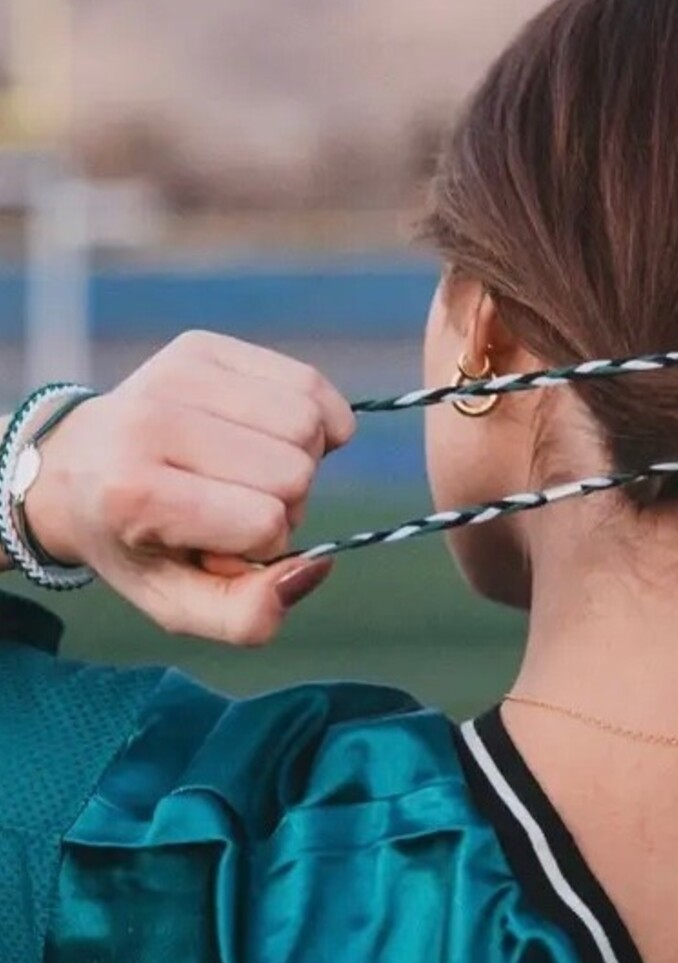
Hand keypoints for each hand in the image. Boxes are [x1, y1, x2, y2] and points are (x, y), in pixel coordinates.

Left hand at [25, 330, 354, 643]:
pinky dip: (314, 418)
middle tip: (238, 505)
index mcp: (134, 492)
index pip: (265, 522)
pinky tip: (273, 436)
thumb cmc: (137, 543)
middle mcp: (150, 421)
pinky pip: (308, 383)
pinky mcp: (203, 347)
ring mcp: (177, 374)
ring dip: (301, 458)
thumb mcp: (178, 604)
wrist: (74, 468)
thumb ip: (249, 616)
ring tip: (253, 470)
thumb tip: (317, 565)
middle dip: (286, 502)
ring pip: (309, 422)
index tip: (222, 543)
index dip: (263, 545)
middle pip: (295, 471)